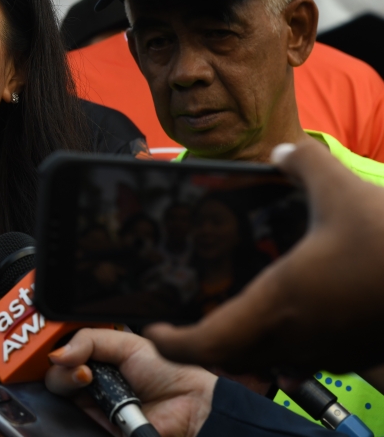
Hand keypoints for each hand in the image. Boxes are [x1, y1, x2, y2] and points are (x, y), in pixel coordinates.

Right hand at [45, 328, 215, 436]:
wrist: (190, 407)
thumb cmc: (167, 373)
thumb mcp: (127, 343)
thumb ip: (89, 340)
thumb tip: (56, 354)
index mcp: (97, 358)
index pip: (62, 350)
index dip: (56, 348)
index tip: (60, 348)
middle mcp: (90, 382)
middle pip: (54, 372)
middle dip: (61, 367)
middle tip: (82, 369)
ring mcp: (91, 406)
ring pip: (57, 393)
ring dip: (66, 382)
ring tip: (87, 380)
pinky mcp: (93, 427)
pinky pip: (68, 418)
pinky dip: (70, 409)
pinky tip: (86, 399)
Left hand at [146, 139, 383, 373]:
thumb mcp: (340, 189)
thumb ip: (304, 164)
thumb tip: (285, 151)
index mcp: (277, 301)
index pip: (205, 342)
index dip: (172, 341)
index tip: (154, 326)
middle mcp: (295, 335)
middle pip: (230, 354)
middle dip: (202, 338)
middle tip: (186, 314)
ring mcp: (327, 351)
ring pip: (267, 357)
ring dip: (243, 338)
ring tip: (231, 305)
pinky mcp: (355, 354)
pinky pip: (302, 355)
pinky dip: (282, 338)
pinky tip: (292, 307)